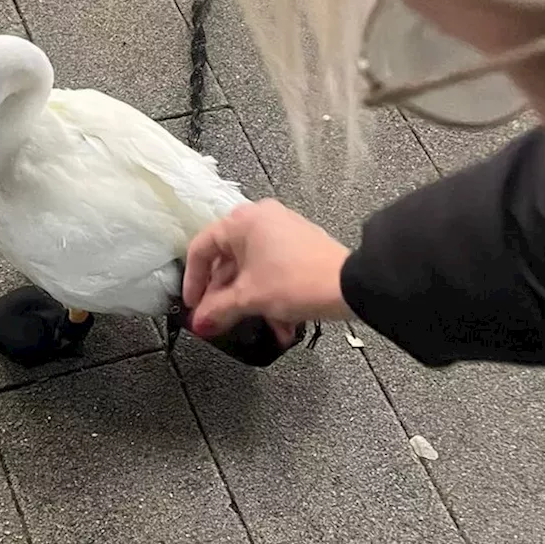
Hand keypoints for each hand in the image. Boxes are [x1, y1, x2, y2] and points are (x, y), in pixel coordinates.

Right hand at [183, 199, 352, 343]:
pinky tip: (277, 323)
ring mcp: (283, 229)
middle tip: (217, 319)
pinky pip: (272, 267)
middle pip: (227, 259)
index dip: (193, 281)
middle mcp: (261, 218)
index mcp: (242, 221)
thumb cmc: (298, 281)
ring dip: (248, 299)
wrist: (351, 286)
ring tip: (249, 325)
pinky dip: (268, 292)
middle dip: (223, 295)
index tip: (194, 305)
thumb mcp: (250, 298)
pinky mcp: (300, 244)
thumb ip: (218, 310)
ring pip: (251, 267)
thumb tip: (201, 322)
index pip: (201, 248)